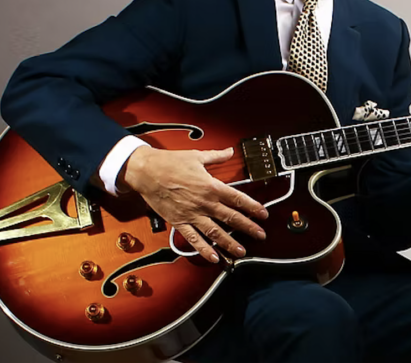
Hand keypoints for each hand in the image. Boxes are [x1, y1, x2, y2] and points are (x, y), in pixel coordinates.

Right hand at [122, 145, 267, 262]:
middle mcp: (204, 202)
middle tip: (261, 235)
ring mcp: (192, 214)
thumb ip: (216, 156)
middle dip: (248, 227)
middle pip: (231, 218)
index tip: (264, 215)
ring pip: (215, 232)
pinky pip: (193, 239)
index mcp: (210, 186)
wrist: (146, 172)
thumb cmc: (170, 162)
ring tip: (241, 252)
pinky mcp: (179, 222)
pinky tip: (214, 258)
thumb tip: (230, 151)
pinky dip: (204, 250)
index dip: (252, 207)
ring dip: (229, 243)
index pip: (237, 198)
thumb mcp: (197, 156)